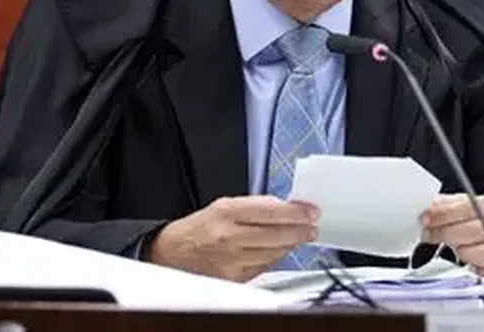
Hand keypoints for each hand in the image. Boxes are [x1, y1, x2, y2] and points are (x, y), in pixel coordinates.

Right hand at [146, 196, 318, 281]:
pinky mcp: (234, 278)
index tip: (311, 211)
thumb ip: (255, 206)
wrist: (171, 253)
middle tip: (312, 226)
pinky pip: (265, 267)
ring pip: (275, 253)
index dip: (296, 212)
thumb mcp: (223, 206)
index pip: (271, 211)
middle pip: (277, 234)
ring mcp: (232, 260)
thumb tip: (287, 208)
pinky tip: (281, 250)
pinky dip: (277, 257)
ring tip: (300, 236)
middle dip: (301, 230)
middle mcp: (229, 236)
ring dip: (291, 244)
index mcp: (226, 212)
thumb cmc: (198, 228)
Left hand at [421, 192, 483, 280]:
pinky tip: (470, 261)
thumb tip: (428, 206)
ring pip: (478, 253)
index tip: (425, 218)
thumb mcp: (476, 207)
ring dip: (460, 251)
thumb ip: (452, 204)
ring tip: (455, 246)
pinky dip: (473, 268)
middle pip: (472, 230)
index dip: (444, 213)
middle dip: (444, 232)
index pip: (470, 206)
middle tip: (428, 233)